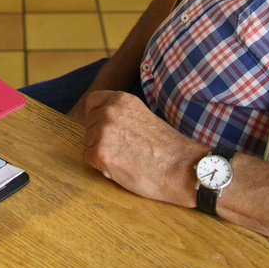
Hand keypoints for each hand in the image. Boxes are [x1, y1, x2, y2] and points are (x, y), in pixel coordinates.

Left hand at [82, 90, 203, 206]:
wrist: (180, 168)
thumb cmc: (165, 147)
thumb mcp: (141, 116)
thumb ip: (120, 114)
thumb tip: (99, 120)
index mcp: (121, 99)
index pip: (92, 101)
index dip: (95, 116)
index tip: (105, 128)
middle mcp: (110, 111)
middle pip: (88, 125)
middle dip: (100, 138)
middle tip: (123, 148)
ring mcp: (103, 132)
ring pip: (88, 143)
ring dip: (101, 152)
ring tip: (125, 157)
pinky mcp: (101, 154)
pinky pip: (90, 160)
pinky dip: (102, 167)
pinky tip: (122, 167)